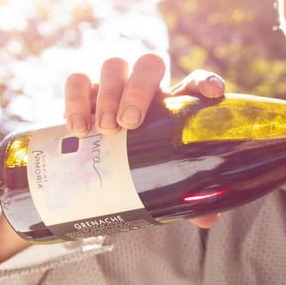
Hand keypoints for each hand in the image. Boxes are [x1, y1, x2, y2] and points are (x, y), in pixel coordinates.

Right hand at [64, 55, 225, 228]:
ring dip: (106, 95)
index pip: (195, 82)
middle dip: (137, 90)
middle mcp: (147, 90)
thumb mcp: (167, 182)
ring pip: (112, 67)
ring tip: (104, 130)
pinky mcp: (84, 95)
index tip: (211, 93)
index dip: (205, 82)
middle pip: (148, 64)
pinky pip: (77, 81)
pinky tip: (77, 130)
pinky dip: (75, 99)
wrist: (106, 167)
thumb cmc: (147, 169)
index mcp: (176, 105)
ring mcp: (115, 88)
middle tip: (128, 123)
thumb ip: (189, 200)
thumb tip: (208, 220)